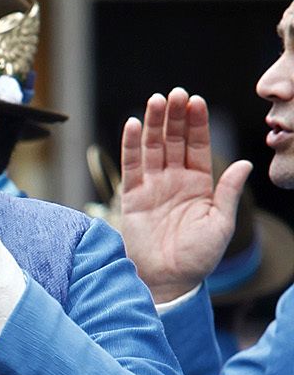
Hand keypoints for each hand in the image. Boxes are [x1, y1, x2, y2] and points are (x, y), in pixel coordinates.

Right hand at [117, 89, 250, 304]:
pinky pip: (132, 165)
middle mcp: (175, 180)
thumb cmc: (198, 257)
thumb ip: (228, 192)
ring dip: (155, 123)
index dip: (197, 123)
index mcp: (199, 184)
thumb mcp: (221, 224)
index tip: (197, 102)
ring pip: (153, 147)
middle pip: (174, 140)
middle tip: (176, 94)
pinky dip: (132, 145)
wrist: (169, 280)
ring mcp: (153, 186)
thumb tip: (243, 163)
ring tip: (157, 100)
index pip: (197, 145)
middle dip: (175, 116)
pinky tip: (135, 124)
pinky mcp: (133, 196)